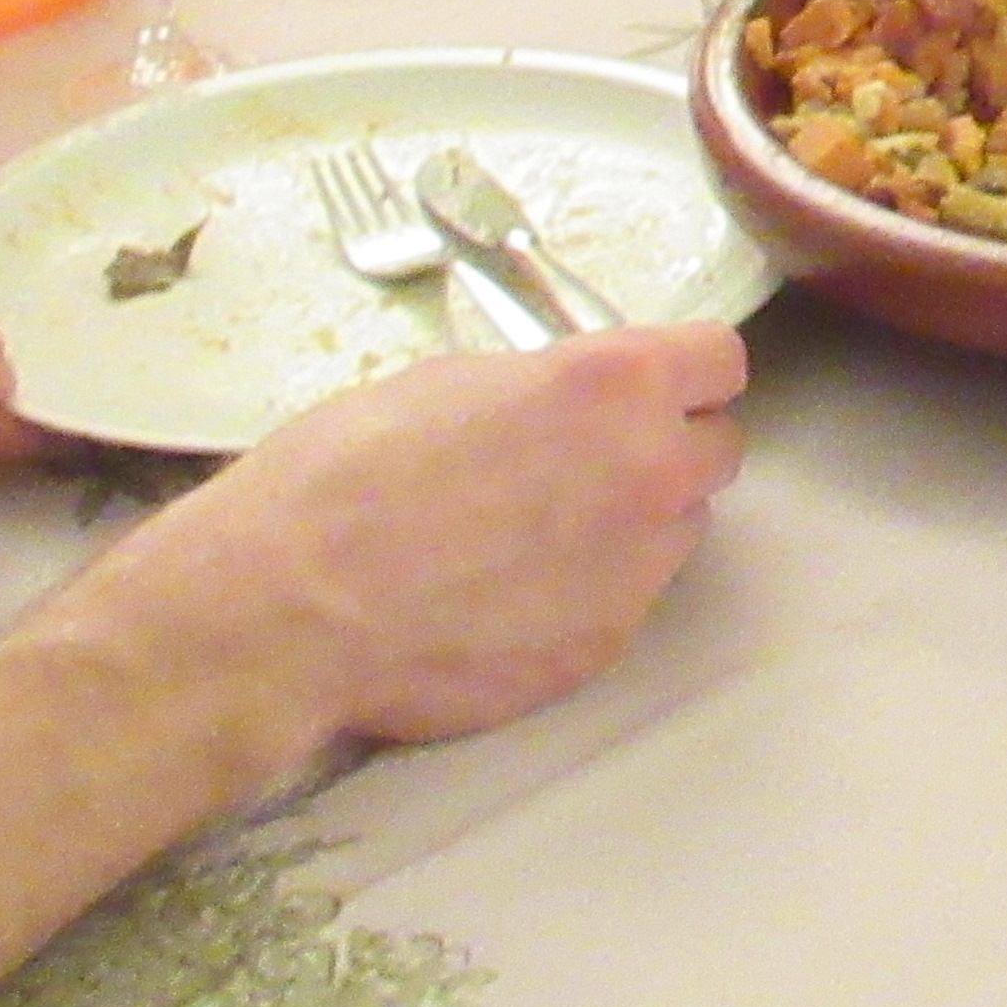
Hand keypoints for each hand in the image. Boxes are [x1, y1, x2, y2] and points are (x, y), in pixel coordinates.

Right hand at [92, 328, 750, 763]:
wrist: (288, 608)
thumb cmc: (343, 476)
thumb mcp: (448, 382)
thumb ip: (543, 389)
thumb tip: (566, 402)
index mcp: (615, 387)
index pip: (718, 360)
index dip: (684, 370)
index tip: (655, 381)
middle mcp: (650, 474)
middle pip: (714, 449)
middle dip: (667, 447)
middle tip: (592, 458)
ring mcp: (636, 570)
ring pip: (677, 530)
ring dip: (634, 523)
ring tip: (537, 534)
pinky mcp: (604, 646)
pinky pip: (625, 602)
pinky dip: (586, 592)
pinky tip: (508, 594)